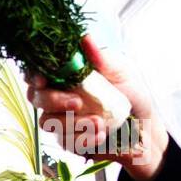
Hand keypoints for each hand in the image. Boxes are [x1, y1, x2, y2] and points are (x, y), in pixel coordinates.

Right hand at [27, 35, 168, 180]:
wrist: (147, 129)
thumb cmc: (133, 96)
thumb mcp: (122, 74)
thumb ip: (102, 60)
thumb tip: (86, 39)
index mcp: (68, 74)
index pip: (39, 70)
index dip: (34, 74)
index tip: (43, 79)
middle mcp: (60, 95)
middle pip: (35, 96)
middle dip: (53, 100)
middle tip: (78, 103)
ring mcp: (62, 119)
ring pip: (47, 122)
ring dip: (74, 123)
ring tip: (101, 123)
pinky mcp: (69, 140)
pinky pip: (64, 142)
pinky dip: (84, 139)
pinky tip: (102, 136)